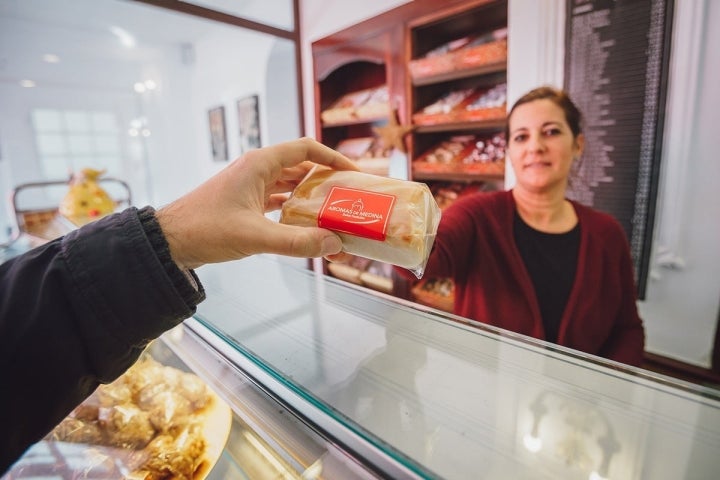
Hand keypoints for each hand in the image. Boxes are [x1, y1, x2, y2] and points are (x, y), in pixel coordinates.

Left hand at [156, 137, 357, 268]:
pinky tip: (307, 225)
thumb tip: (334, 244)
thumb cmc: (205, 229)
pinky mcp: (244, 202)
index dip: (333, 157)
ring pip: (289, 185)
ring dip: (310, 197)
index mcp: (259, 164)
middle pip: (301, 167)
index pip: (305, 149)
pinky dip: (294, 210)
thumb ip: (297, 242)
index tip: (353, 172)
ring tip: (333, 212)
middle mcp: (256, 169)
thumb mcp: (256, 237)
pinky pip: (277, 200)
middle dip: (326, 181)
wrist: (169, 242)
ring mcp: (249, 185)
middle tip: (349, 196)